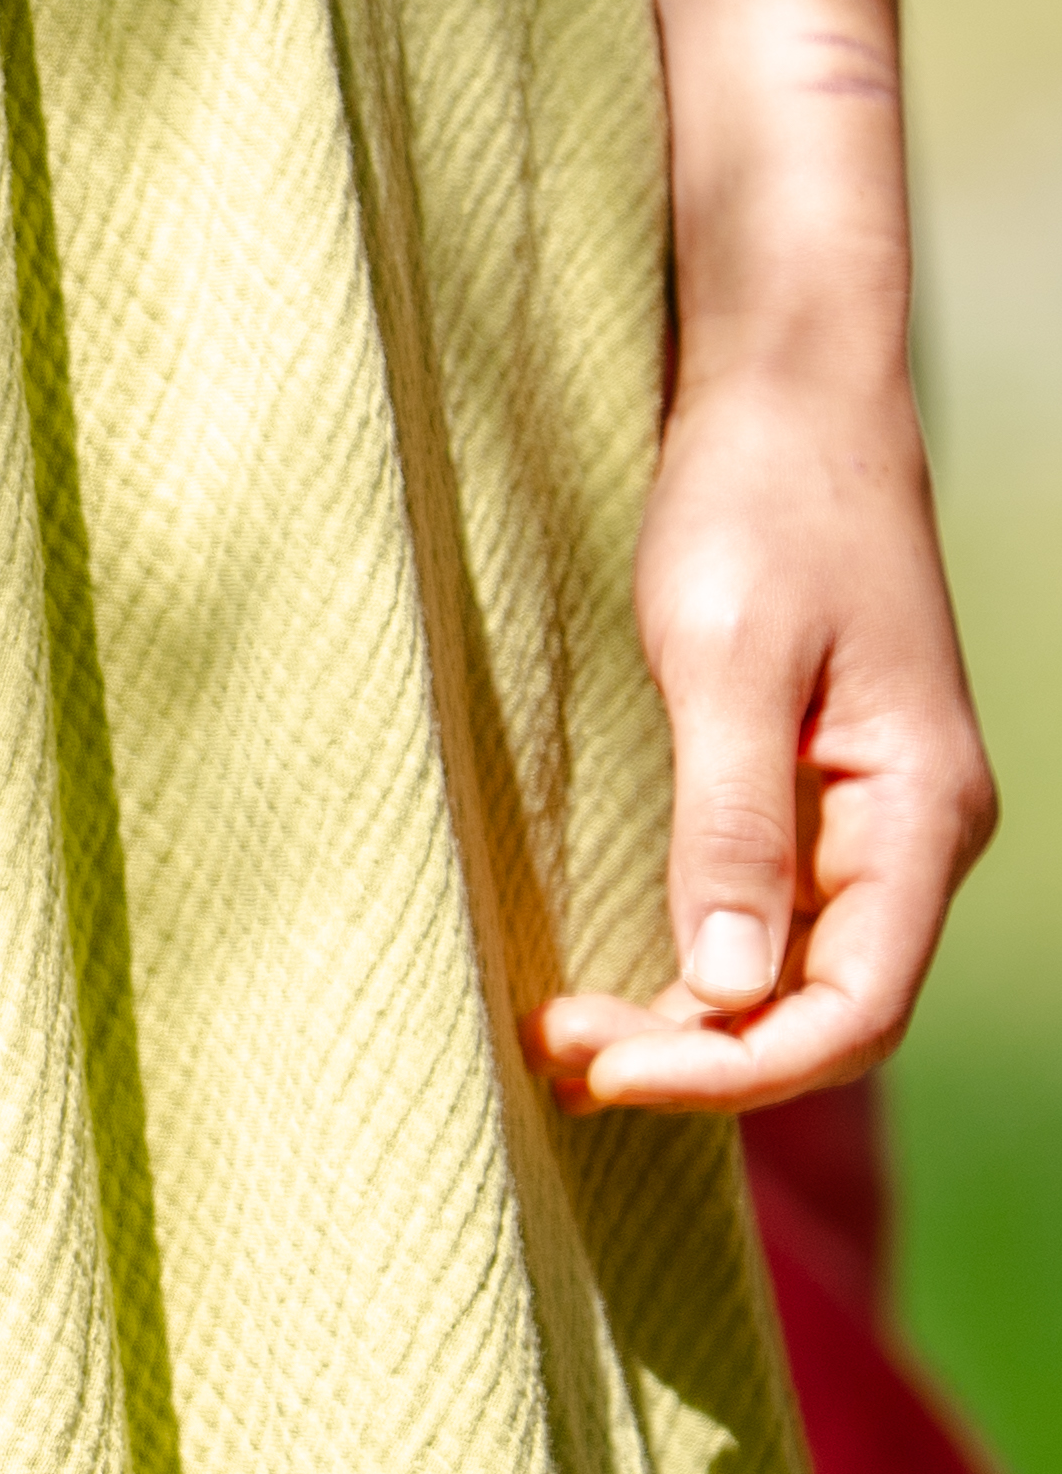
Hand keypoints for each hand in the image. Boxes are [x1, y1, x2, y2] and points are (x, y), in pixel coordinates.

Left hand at [533, 354, 995, 1110]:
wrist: (786, 402)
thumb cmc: (760, 507)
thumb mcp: (728, 662)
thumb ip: (730, 822)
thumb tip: (724, 987)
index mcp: (919, 813)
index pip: (854, 1009)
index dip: (733, 1070)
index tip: (602, 1070)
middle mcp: (911, 837)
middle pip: (823, 1012)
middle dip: (695, 1058)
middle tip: (553, 1048)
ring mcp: (867, 821)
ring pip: (792, 978)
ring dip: (685, 1027)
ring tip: (561, 1037)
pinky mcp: (812, 796)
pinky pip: (767, 922)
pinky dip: (689, 969)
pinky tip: (609, 982)